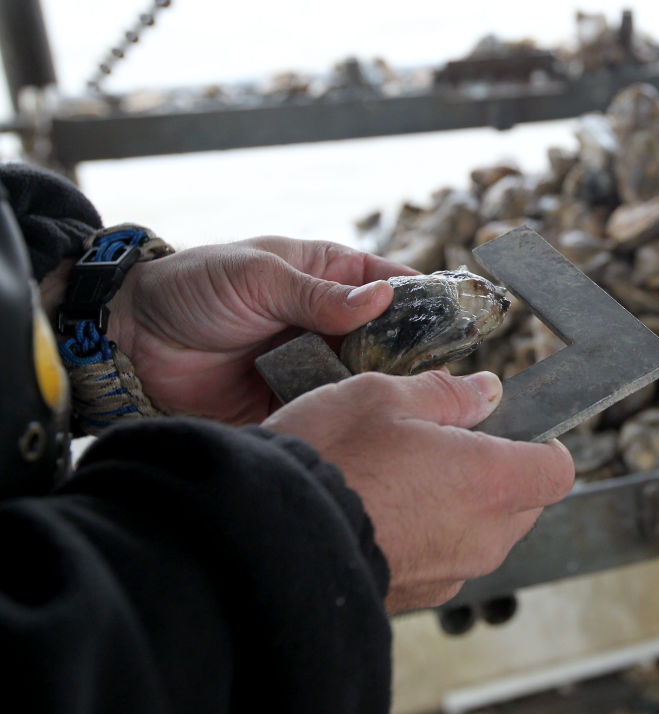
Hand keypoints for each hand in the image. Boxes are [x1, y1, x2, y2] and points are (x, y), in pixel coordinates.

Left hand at [105, 237, 417, 424]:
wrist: (133, 342)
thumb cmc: (193, 288)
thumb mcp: (258, 277)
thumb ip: (318, 293)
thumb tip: (381, 300)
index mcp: (327, 275)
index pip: (392, 284)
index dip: (427, 300)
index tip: (460, 319)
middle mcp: (329, 321)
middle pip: (390, 338)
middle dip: (417, 353)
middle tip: (446, 373)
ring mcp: (314, 363)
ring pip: (368, 378)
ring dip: (388, 389)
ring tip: (419, 405)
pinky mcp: (296, 400)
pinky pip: (334, 409)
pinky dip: (351, 417)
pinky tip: (373, 426)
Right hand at [262, 369, 575, 612]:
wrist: (269, 540)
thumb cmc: (326, 462)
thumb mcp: (381, 398)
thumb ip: (446, 393)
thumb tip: (484, 391)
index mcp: (490, 480)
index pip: (557, 470)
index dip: (542, 445)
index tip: (513, 428)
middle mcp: (483, 536)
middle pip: (524, 502)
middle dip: (497, 471)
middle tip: (444, 443)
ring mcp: (451, 572)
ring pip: (484, 532)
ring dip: (461, 504)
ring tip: (403, 475)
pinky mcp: (417, 596)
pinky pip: (445, 557)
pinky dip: (429, 534)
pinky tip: (383, 508)